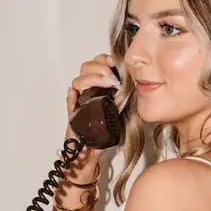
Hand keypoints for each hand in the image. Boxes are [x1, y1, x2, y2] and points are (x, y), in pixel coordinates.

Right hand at [62, 52, 120, 179]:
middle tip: (111, 75)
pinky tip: (79, 94)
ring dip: (91, 78)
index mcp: (101, 85)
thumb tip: (140, 82)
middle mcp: (89, 90)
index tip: (115, 63)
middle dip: (99, 67)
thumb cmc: (109, 131)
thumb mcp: (124, 109)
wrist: (96, 151)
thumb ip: (128, 95)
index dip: (104, 60)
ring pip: (78, 80)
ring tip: (105, 82)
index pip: (98, 63)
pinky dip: (72, 94)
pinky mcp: (73, 112)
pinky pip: (70, 99)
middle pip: (86, 67)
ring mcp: (80, 99)